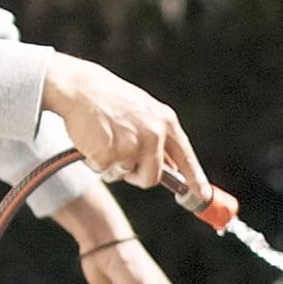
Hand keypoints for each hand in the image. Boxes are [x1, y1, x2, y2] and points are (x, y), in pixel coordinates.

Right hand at [36, 57, 208, 203]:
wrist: (79, 88)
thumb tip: (171, 167)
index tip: (203, 195)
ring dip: (112, 166)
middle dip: (136, 176)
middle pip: (152, 177)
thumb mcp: (143, 112)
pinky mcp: (111, 154)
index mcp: (165, 121)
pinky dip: (94, 162)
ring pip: (126, 175)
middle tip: (121, 162)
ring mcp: (133, 145)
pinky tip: (91, 139)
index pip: (185, 156)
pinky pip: (104, 171)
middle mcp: (154, 134)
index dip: (195, 179)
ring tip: (103, 139)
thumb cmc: (108, 99)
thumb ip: (157, 136)